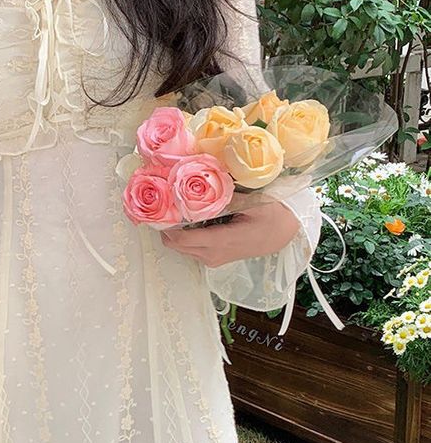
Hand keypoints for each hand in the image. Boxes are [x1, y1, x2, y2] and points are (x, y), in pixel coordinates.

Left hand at [159, 200, 300, 266]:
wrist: (283, 235)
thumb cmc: (270, 217)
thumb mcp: (252, 202)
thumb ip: (225, 197)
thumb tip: (201, 184)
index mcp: (221, 241)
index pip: (182, 239)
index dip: (165, 224)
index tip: (159, 205)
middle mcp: (213, 255)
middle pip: (175, 245)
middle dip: (166, 226)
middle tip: (164, 203)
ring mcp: (212, 259)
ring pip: (181, 247)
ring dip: (175, 230)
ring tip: (177, 207)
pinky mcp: (213, 258)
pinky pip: (190, 248)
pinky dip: (184, 235)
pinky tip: (190, 217)